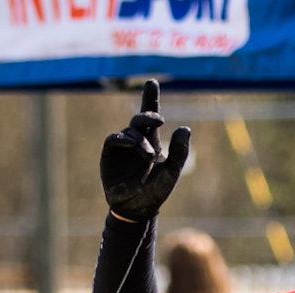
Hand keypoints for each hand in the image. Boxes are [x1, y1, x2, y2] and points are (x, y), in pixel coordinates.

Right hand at [100, 79, 190, 220]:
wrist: (138, 208)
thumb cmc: (156, 190)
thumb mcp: (172, 171)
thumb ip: (179, 151)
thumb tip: (184, 127)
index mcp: (152, 141)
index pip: (151, 117)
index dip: (150, 98)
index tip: (151, 81)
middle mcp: (136, 140)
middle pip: (140, 118)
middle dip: (147, 115)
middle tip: (159, 119)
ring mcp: (122, 147)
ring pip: (130, 131)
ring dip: (140, 140)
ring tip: (150, 155)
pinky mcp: (109, 155)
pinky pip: (113, 140)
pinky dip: (123, 140)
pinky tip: (131, 144)